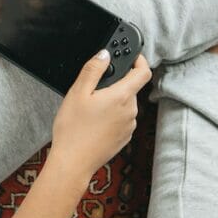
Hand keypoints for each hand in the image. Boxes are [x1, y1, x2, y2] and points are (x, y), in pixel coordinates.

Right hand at [50, 50, 152, 180]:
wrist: (73, 163)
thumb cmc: (73, 130)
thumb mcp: (78, 92)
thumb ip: (93, 69)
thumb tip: (105, 54)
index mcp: (122, 96)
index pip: (144, 72)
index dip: (139, 60)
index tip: (130, 56)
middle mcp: (131, 111)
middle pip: (130, 88)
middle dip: (116, 83)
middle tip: (93, 88)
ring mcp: (129, 126)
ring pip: (125, 104)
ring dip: (112, 100)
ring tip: (89, 109)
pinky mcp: (124, 138)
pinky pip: (122, 119)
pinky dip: (111, 116)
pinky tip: (93, 123)